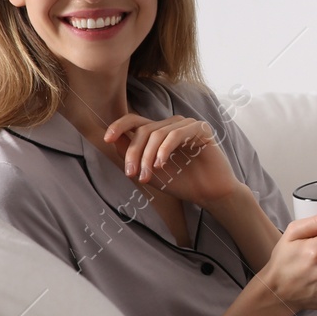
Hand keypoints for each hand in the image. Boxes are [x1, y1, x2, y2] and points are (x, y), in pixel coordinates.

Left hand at [104, 114, 238, 206]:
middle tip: (132, 174)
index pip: (135, 121)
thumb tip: (113, 141)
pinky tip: (162, 164)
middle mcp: (172, 125)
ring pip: (157, 134)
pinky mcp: (200, 129)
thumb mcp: (150, 172)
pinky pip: (176, 134)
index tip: (106, 139)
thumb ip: (133, 156)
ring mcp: (186, 125)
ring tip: (148, 176)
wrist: (210, 194)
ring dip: (148, 156)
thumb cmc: (182, 183)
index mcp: (159, 132)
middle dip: (134, 153)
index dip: (119, 126)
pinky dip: (165, 149)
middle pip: (143, 130)